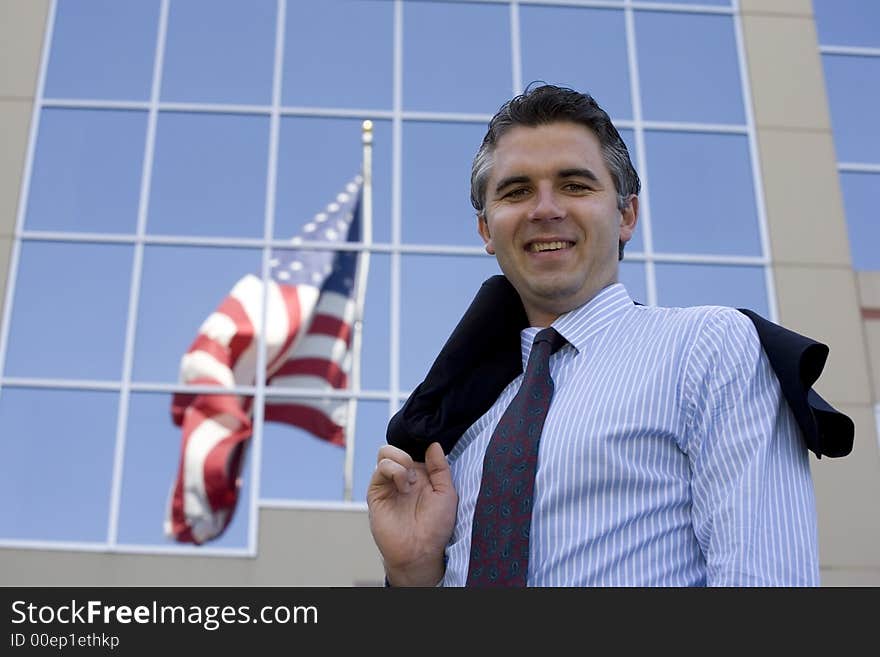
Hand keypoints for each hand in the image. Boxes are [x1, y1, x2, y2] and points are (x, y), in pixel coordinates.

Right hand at [367, 442, 457, 585]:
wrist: (421, 551)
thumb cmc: (436, 527)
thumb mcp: (446, 492)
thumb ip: (440, 467)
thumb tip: (433, 444)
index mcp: (419, 475)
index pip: (412, 449)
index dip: (417, 447)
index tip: (427, 455)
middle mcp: (402, 477)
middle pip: (394, 448)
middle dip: (405, 452)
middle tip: (415, 470)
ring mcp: (388, 484)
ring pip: (384, 453)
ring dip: (400, 462)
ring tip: (410, 482)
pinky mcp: (376, 493)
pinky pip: (380, 469)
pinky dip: (394, 471)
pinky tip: (404, 487)